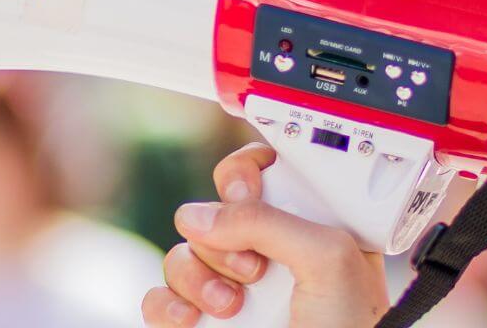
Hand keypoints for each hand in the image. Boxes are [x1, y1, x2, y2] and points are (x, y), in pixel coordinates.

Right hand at [142, 143, 390, 327]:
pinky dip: (167, 305)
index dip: (244, 174)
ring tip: (233, 304)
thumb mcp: (328, 258)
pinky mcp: (201, 322)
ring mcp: (229, 288)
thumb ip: (269, 221)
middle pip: (211, 213)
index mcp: (305, 226)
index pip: (259, 174)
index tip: (246, 191)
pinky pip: (158, 298)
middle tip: (257, 268)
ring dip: (199, 275)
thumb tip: (199, 215)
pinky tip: (194, 319)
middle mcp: (264, 253)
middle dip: (225, 236)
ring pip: (181, 254)